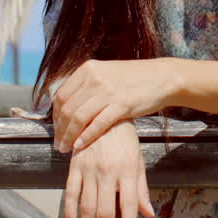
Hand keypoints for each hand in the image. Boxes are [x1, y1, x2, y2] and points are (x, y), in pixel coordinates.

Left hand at [52, 58, 176, 152]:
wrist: (163, 78)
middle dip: (60, 130)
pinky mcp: (121, 104)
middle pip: (67, 108)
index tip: (57, 129)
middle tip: (59, 144)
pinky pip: (97, 124)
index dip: (55, 116)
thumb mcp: (106, 74)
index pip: (61, 95)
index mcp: (88, 69)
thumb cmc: (135, 79)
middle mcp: (95, 78)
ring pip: (78, 118)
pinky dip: (86, 137)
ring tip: (66, 148)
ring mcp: (108, 91)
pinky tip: (80, 146)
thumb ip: (87, 85)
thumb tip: (68, 105)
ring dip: (69, 136)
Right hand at [63, 119, 154, 217]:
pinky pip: (70, 192)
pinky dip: (70, 210)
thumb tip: (148, 213)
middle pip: (105, 210)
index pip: (128, 203)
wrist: (104, 114)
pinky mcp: (75, 165)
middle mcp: (108, 171)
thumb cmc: (125, 140)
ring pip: (87, 206)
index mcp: (127, 170)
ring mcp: (89, 169)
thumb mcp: (138, 161)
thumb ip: (141, 189)